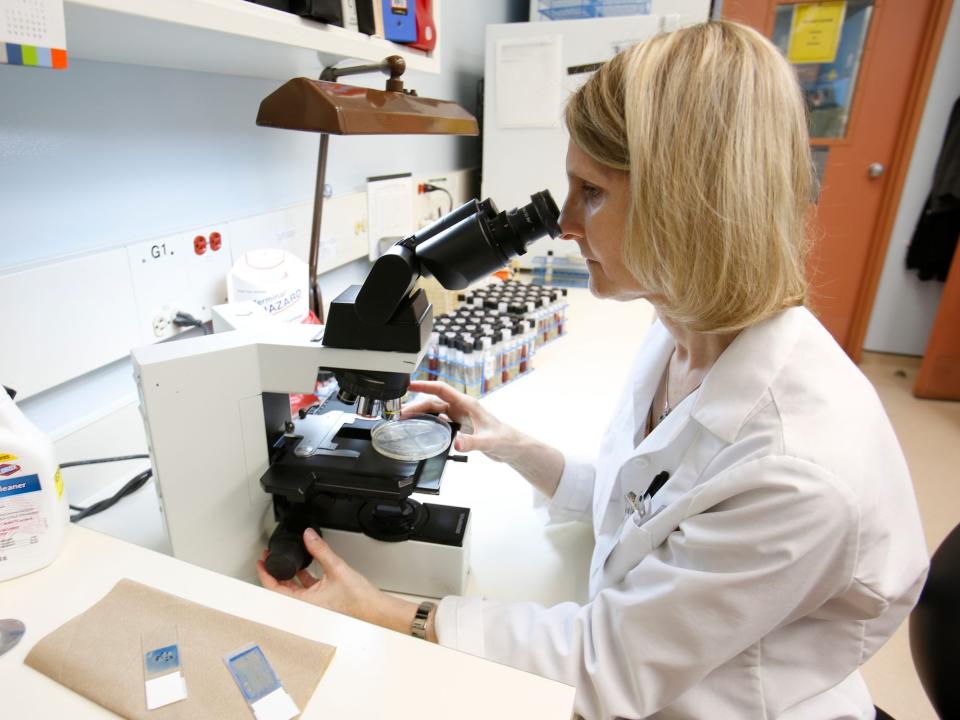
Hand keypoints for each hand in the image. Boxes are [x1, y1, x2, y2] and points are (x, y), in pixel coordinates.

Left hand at [256, 528, 428, 637]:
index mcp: (304, 603)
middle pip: (282, 588)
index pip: (275, 588)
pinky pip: (307, 589)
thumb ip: (320, 550)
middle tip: (269, 558)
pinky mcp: (323, 602)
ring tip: (286, 561)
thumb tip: (308, 536)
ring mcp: (314, 605)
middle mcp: (306, 607)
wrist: (376, 611)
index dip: (265, 573)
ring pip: (294, 589)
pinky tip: (306, 567)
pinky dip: (303, 578)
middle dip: (275, 572)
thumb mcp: (336, 568)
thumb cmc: (359, 601)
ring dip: (289, 575)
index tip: (261, 561)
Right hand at [405, 381, 564, 496]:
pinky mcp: (460, 426)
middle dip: (417, 404)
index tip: (410, 384)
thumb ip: (471, 442)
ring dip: (421, 414)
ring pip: (436, 411)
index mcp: (467, 404)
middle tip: (401, 413)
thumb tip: (456, 443)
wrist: (511, 447)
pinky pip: (440, 421)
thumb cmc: (504, 438)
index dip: (425, 385)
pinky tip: (421, 429)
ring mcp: (460, 416)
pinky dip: (429, 423)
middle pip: (434, 401)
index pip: (442, 389)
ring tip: (406, 420)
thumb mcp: (487, 441)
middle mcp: (462, 408)